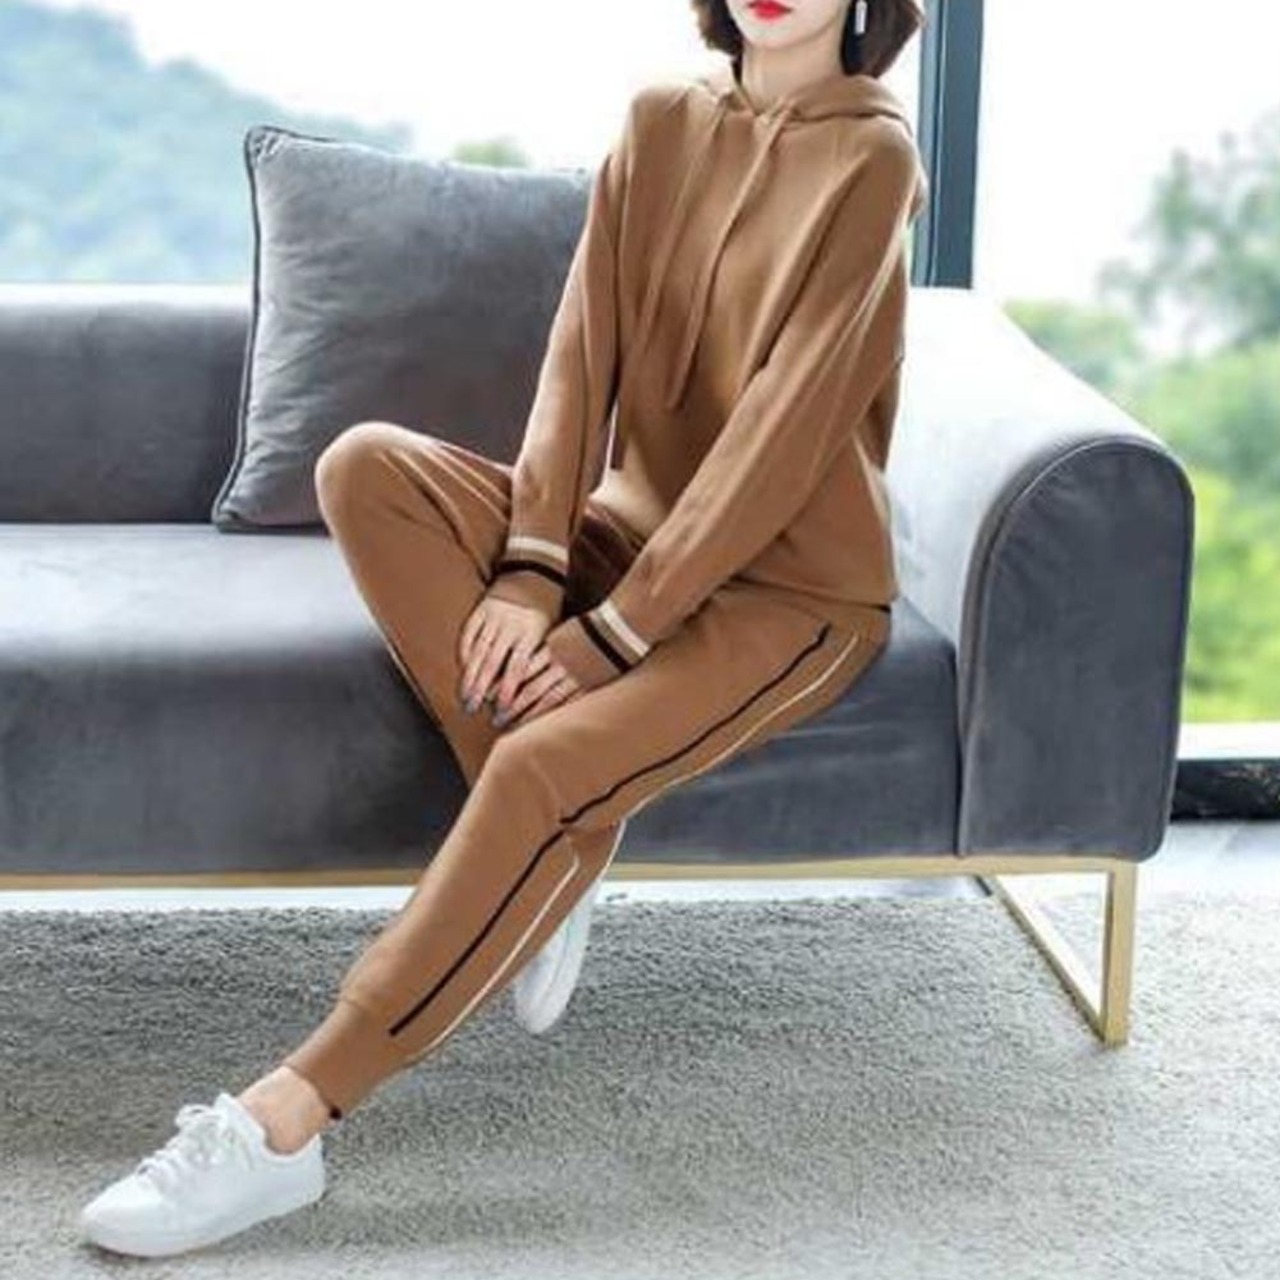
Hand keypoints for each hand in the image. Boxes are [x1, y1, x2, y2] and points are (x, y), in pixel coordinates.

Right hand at [458, 596, 581, 727]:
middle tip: (473, 709)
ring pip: (478, 651)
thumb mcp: (550, 633)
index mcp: (531, 632)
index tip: (501, 710)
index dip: (507, 691)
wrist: (536, 572)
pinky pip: (469, 634)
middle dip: (481, 689)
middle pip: (492, 663)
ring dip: (470, 676)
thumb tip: (528, 692)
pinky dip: (464, 653)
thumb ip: (538, 659)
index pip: (516, 668)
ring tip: (464, 696)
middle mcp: (510, 625)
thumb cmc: (547, 610)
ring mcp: (493, 616)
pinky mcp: (481, 609)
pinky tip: (463, 670)